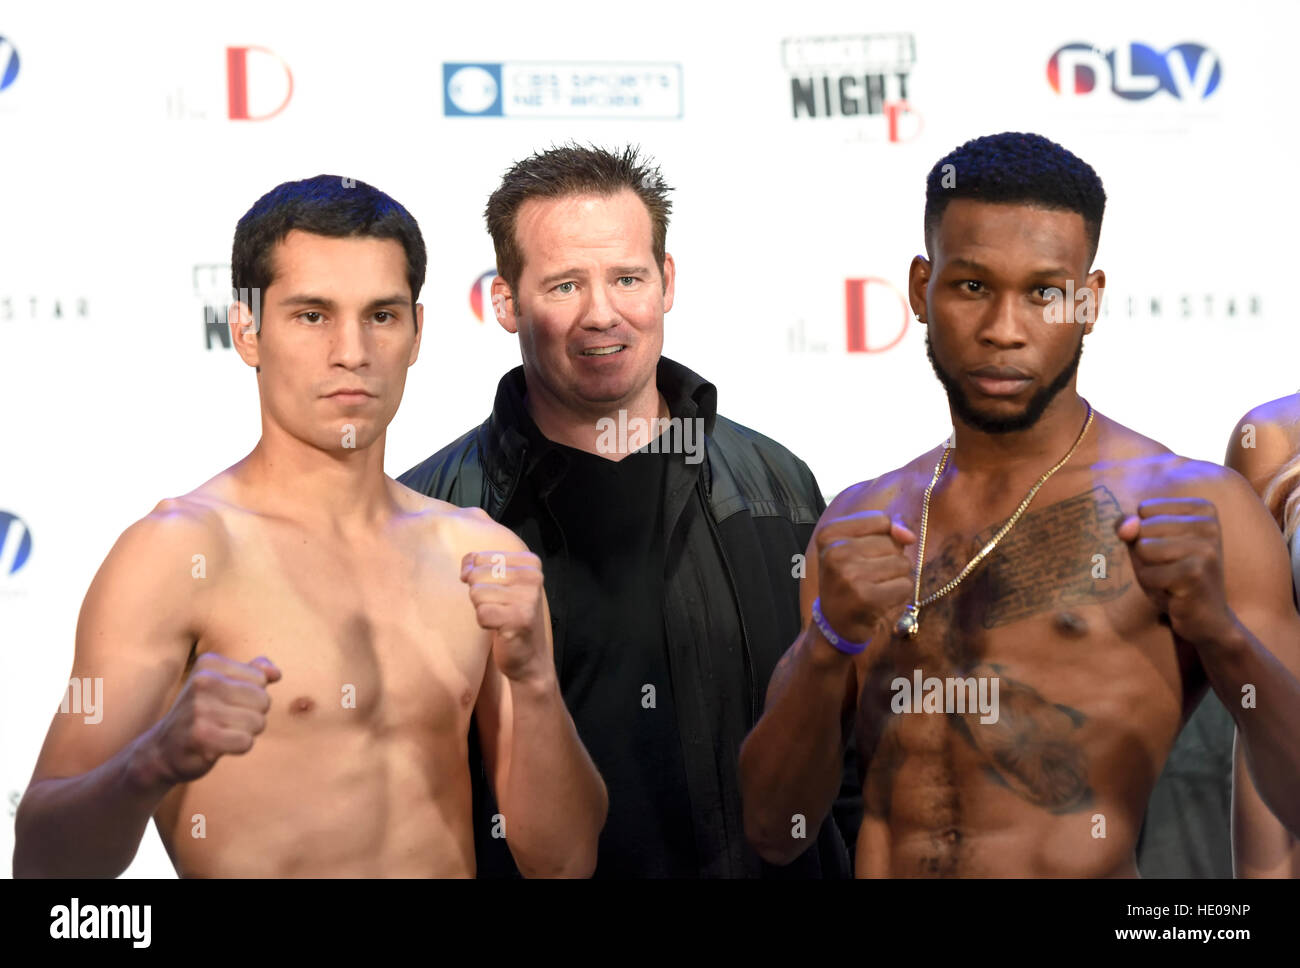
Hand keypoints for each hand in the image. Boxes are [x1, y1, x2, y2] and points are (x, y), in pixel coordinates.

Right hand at [146, 653, 279, 784]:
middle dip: (253, 715)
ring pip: (258, 722)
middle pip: (263, 700)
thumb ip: (254, 671)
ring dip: (246, 732)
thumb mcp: (223, 683)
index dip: (252, 695)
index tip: (227, 702)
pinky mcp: (202, 737)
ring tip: (222, 732)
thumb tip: (276, 673)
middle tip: (226, 721)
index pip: (261, 679)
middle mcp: (203, 682)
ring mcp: (200, 709)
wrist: (163, 750)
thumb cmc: (202, 714)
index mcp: (209, 663)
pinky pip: (246, 742)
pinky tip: (219, 746)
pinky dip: (239, 747)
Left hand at [461, 551, 548, 681]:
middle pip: (477, 574)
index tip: (494, 591)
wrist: (529, 656)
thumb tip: (466, 568)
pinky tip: (499, 627)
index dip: (477, 577)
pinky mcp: (519, 619)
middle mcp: (532, 577)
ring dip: (483, 609)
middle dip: (480, 594)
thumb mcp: (500, 583)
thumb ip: (480, 565)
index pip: (481, 558)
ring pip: (477, 593)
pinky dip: (484, 623)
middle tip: (498, 608)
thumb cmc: (511, 616)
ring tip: (500, 617)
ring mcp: (528, 598)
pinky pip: (481, 613)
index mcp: (529, 563)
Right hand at [815, 511, 916, 644]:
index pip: (881, 520)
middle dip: (890, 559)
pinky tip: (880, 601)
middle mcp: (835, 552)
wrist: (835, 623)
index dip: (883, 537)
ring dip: (896, 577)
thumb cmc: (849, 578)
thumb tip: (909, 535)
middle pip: (893, 543)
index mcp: (829, 533)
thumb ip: (885, 529)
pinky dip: (899, 594)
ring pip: (903, 563)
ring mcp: (849, 575)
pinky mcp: (866, 597)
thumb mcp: (856, 546)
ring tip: (875, 587)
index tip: (862, 555)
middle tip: (867, 576)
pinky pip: (906, 585)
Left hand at [1117, 498, 1234, 645]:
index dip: (1146, 535)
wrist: (1207, 617)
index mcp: (1202, 509)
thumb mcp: (1147, 542)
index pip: (1144, 509)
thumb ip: (1129, 524)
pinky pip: (1147, 574)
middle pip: (1142, 528)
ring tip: (1171, 579)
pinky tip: (1175, 592)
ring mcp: (1205, 548)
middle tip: (1171, 569)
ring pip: (1143, 548)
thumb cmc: (1174, 575)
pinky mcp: (1195, 573)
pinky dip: (1153, 587)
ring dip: (1148, 570)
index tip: (1171, 551)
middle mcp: (1209, 524)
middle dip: (1145, 554)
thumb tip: (1125, 527)